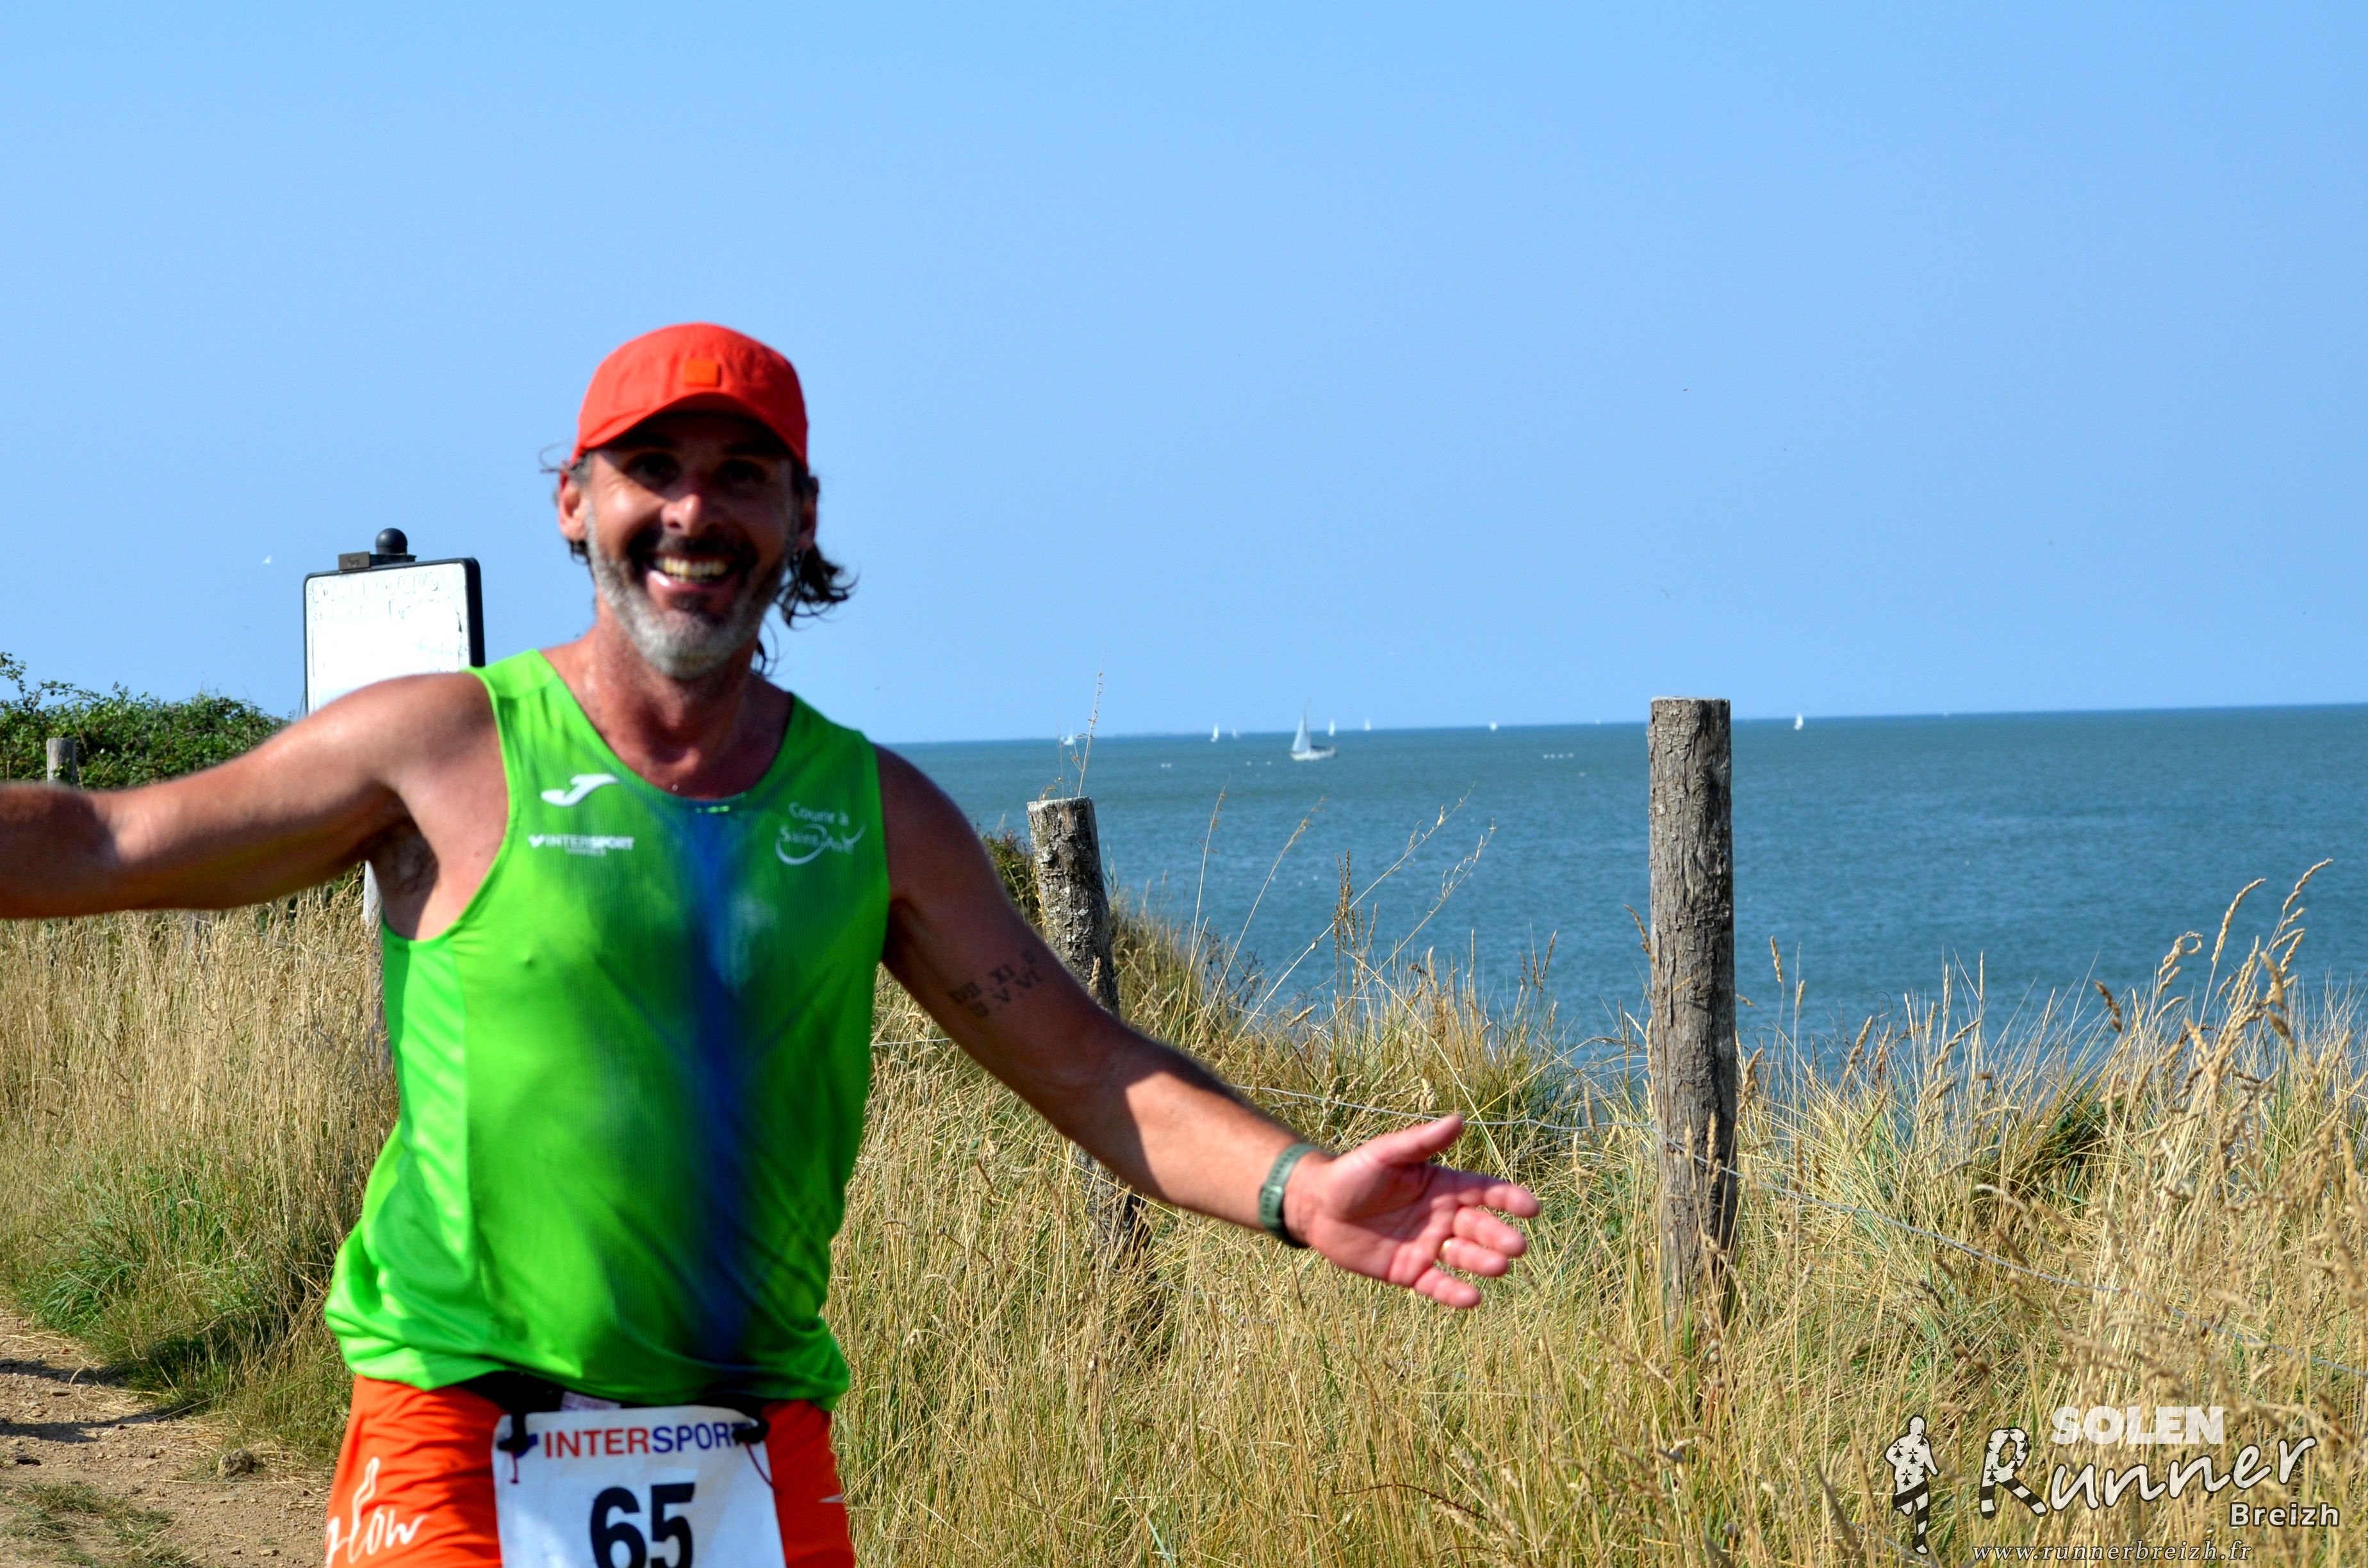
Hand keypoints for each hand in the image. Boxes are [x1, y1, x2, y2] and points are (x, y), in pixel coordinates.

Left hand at [1282, 1114, 1541, 1307]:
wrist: (1316, 1207)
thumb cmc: (1352, 1173)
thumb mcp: (1386, 1153)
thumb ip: (1421, 1141)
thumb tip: (1459, 1120)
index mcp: (1443, 1185)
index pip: (1484, 1192)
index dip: (1508, 1199)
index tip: (1531, 1208)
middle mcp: (1442, 1217)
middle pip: (1479, 1227)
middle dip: (1499, 1236)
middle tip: (1516, 1246)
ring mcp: (1428, 1245)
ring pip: (1464, 1256)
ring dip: (1483, 1262)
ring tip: (1498, 1267)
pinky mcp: (1410, 1271)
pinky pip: (1437, 1284)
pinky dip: (1455, 1292)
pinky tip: (1472, 1298)